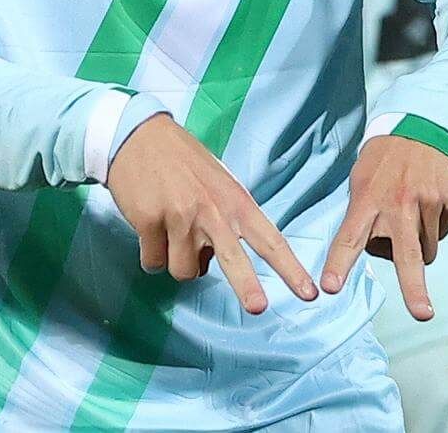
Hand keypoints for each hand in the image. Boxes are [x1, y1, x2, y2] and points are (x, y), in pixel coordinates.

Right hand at [107, 113, 318, 314]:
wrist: (138, 137)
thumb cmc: (182, 162)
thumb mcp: (218, 183)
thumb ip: (226, 220)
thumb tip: (211, 263)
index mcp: (236, 201)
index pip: (271, 240)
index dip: (291, 269)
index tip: (309, 292)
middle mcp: (213, 211)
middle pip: (234, 260)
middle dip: (247, 287)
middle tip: (259, 308)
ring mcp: (181, 217)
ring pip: (183, 271)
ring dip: (177, 261)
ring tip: (171, 232)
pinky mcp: (150, 222)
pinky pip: (153, 262)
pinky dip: (152, 254)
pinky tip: (150, 228)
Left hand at [320, 135, 447, 319]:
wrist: (426, 123)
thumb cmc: (386, 159)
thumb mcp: (362, 178)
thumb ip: (364, 215)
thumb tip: (372, 253)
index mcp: (368, 198)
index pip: (348, 238)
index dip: (339, 265)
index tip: (330, 288)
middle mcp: (400, 202)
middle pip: (406, 255)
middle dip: (414, 288)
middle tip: (422, 314)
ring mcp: (429, 201)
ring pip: (426, 251)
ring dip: (418, 245)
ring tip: (413, 213)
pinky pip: (443, 233)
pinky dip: (436, 226)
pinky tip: (430, 201)